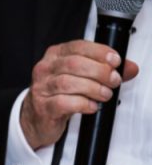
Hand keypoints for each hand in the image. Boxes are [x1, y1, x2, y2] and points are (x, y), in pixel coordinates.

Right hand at [21, 40, 138, 149]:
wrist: (36, 118)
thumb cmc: (58, 94)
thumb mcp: (79, 77)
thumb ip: (104, 70)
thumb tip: (129, 68)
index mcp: (54, 56)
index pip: (78, 46)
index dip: (99, 52)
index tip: (115, 61)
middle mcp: (45, 69)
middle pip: (74, 63)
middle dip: (100, 72)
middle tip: (113, 81)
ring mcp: (42, 88)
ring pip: (68, 83)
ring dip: (93, 89)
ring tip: (104, 94)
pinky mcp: (43, 107)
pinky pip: (64, 103)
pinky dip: (83, 104)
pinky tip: (91, 106)